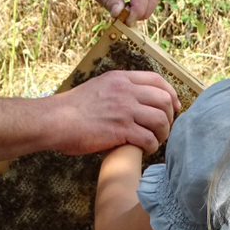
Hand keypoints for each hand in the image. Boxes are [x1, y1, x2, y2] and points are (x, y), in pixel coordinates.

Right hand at [48, 70, 179, 154]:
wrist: (55, 120)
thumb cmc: (72, 108)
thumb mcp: (98, 87)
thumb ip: (118, 90)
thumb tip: (135, 99)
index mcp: (120, 79)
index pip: (156, 80)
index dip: (171, 94)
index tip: (174, 106)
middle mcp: (125, 91)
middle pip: (164, 100)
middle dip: (169, 116)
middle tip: (163, 129)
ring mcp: (124, 110)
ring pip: (160, 120)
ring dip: (163, 133)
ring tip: (155, 141)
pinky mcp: (121, 130)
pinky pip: (149, 138)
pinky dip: (152, 146)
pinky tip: (145, 149)